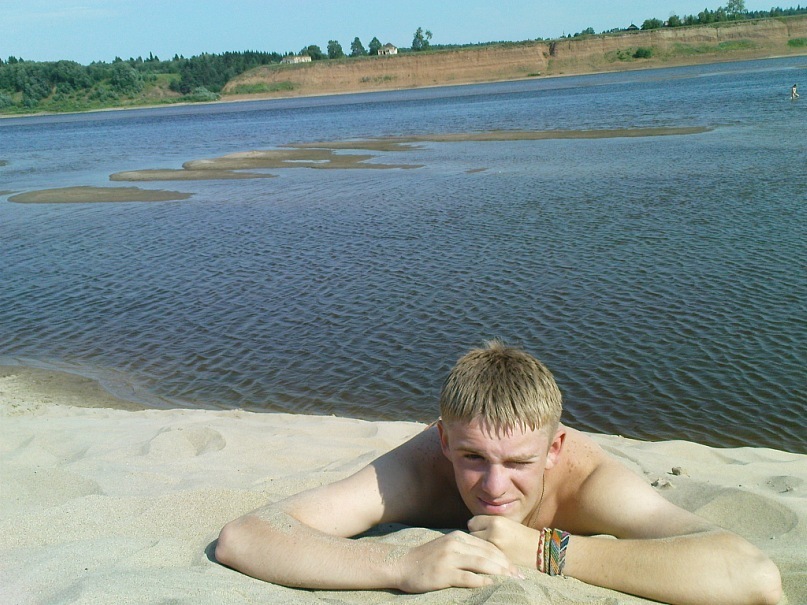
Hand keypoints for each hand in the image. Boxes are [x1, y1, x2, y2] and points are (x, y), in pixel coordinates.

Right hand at [394, 530, 521, 592]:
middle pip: (487, 553)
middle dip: (506, 565)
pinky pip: (467, 577)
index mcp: (457, 537)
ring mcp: (449, 558)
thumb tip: (487, 559)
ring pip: (481, 563)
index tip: (515, 567)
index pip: (486, 545)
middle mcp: (455, 544)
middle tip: (519, 576)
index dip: (503, 556)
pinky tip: (490, 584)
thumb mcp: (447, 547)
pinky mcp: (443, 573)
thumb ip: (465, 550)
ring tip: (510, 580)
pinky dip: (481, 580)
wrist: (402, 564)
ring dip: (498, 572)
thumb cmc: (426, 559)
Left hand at [468, 515, 541, 567]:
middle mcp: (492, 533)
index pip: (472, 521)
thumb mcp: (506, 523)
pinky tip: (488, 559)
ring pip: (474, 547)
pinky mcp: (495, 562)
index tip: (480, 530)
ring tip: (486, 550)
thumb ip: (489, 523)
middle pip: (471, 534)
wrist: (540, 551)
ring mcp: (493, 549)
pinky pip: (481, 558)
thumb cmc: (522, 536)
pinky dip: (482, 558)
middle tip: (484, 541)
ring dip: (477, 549)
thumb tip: (471, 526)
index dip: (476, 526)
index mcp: (496, 521)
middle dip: (475, 537)